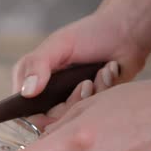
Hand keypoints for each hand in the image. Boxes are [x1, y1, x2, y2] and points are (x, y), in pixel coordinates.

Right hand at [13, 12, 148, 129]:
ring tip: (101, 72)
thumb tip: (26, 93)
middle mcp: (48, 95)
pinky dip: (105, 90)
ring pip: (75, 117)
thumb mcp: (58, 45)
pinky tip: (109, 73)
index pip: (26, 113)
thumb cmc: (88, 33)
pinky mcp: (92, 103)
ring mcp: (71, 100)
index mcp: (32, 82)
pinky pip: (95, 111)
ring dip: (91, 94)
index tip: (56, 109)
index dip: (40, 117)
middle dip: (73, 102)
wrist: (125, 31)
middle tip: (86, 83)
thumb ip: (37, 66)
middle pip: (53, 119)